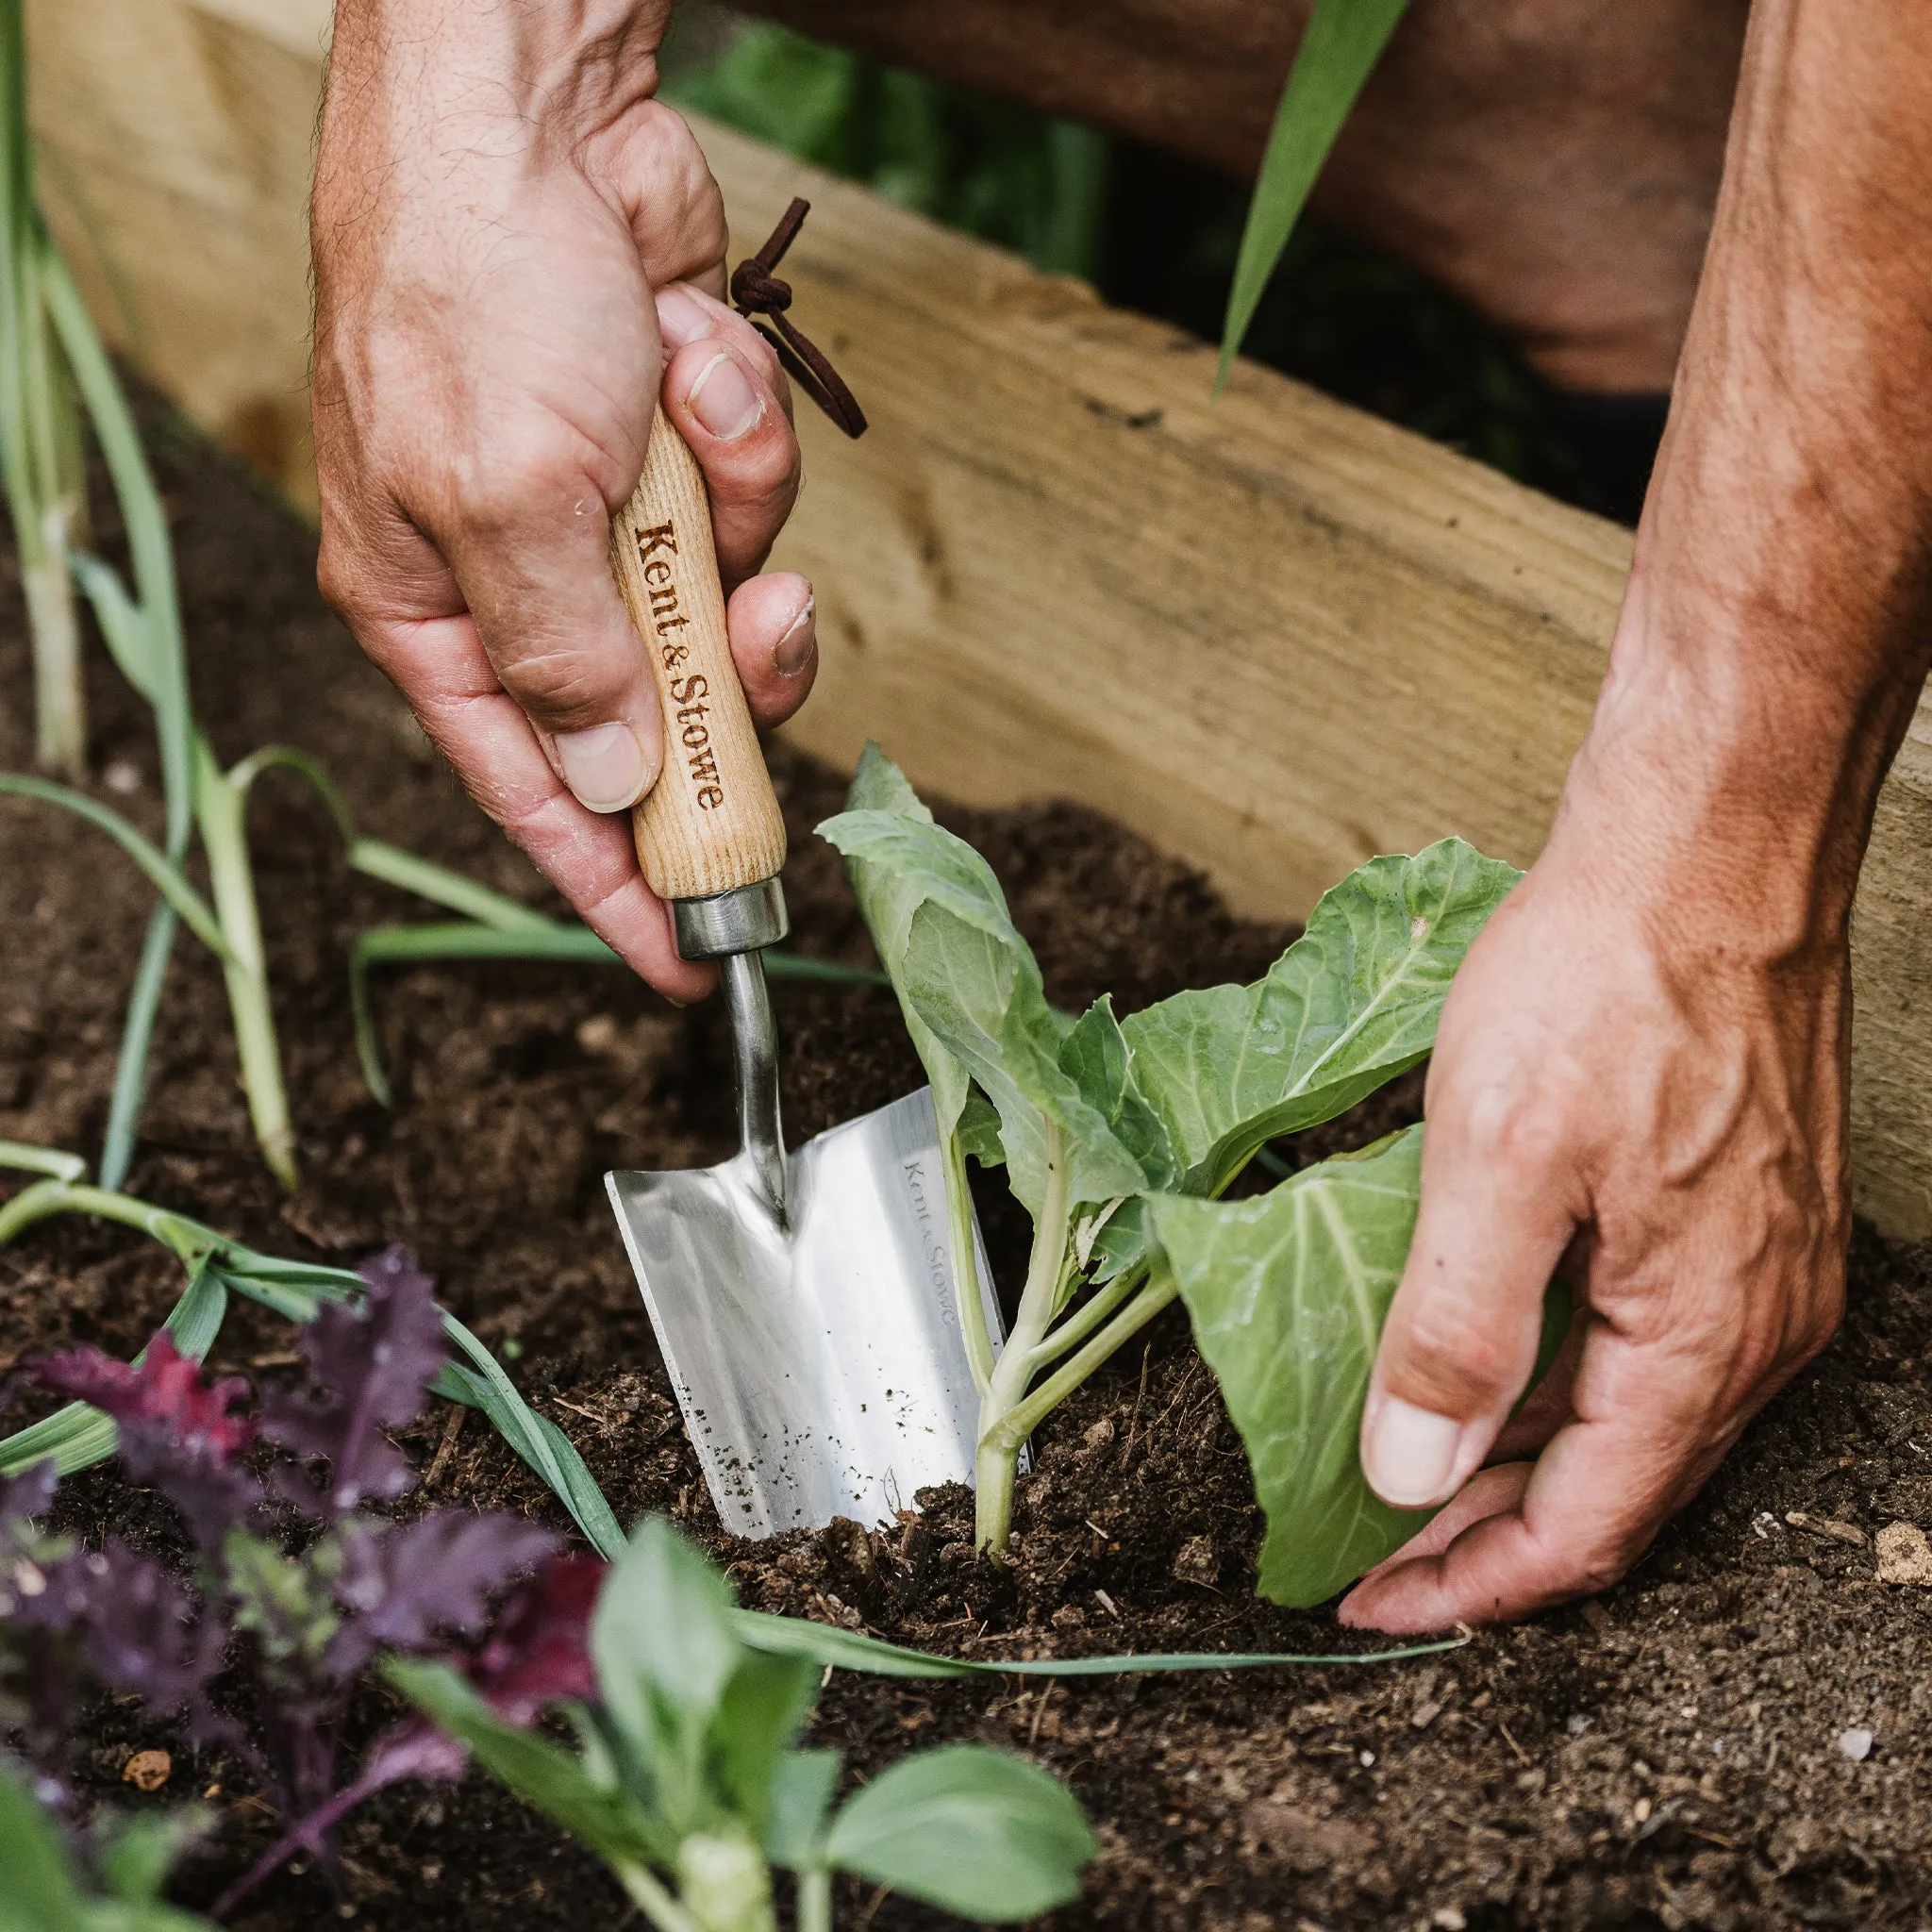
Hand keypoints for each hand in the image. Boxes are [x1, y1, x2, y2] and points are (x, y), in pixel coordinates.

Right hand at [312, 0, 813, 999]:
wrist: (535, 109)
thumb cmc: (470, 291)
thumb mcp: (503, 499)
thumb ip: (566, 658)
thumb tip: (610, 778)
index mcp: (439, 615)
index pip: (536, 794)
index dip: (614, 882)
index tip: (689, 959)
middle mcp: (525, 578)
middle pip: (662, 712)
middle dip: (720, 670)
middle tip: (749, 626)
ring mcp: (609, 514)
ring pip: (727, 602)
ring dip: (727, 514)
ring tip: (675, 411)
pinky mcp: (677, 449)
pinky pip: (749, 498)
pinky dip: (737, 432)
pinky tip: (692, 355)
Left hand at [1340, 734, 1851, 1632]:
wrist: (1704, 852)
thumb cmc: (1611, 982)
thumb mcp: (1497, 1161)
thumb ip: (1457, 1332)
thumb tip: (1414, 1478)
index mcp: (1703, 1340)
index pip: (1584, 1533)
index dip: (1467, 1588)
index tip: (1365, 1607)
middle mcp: (1752, 1326)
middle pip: (1607, 1490)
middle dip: (1481, 1533)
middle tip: (1367, 1550)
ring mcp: (1754, 1268)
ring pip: (1620, 1417)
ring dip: (1512, 1454)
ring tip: (1402, 1465)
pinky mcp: (1731, 1213)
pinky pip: (1637, 1341)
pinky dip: (1549, 1374)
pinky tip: (1475, 1353)